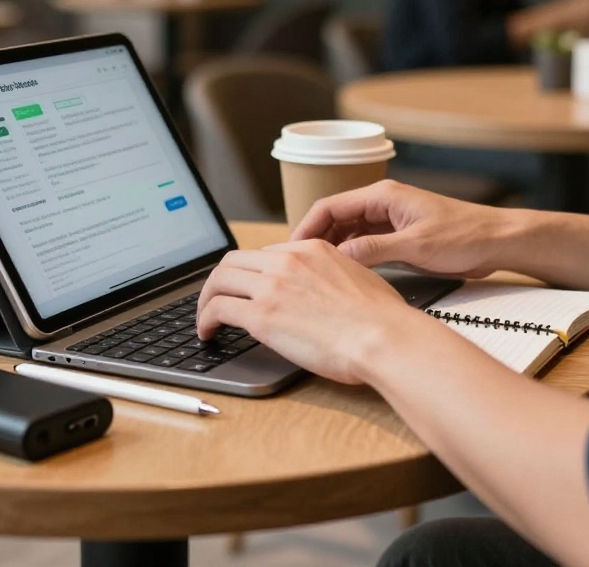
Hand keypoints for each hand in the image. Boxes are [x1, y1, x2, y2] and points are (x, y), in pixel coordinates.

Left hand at [196, 240, 424, 383]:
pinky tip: (208, 332)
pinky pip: (217, 309)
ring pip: (218, 280)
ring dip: (206, 299)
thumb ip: (332, 276)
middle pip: (234, 261)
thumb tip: (324, 292)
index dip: (251, 274)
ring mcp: (272, 286)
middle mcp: (287, 261)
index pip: (265, 254)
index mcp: (311, 249)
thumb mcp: (358, 277)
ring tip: (206, 319)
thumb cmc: (382, 319)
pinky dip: (205, 319)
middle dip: (220, 281)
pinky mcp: (261, 315)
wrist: (383, 338)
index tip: (247, 290)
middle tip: (216, 300)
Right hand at [291, 180, 520, 278]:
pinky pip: (364, 243)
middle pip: (335, 218)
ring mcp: (390, 220)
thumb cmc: (465, 236)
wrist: (497, 242)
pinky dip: (349, 256)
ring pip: (347, 232)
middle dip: (314, 239)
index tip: (290, 250)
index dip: (306, 227)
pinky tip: (342, 273)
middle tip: (296, 265)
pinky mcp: (398, 237)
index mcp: (383, 196)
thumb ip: (374, 249)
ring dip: (331, 249)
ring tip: (314, 272)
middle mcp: (383, 204)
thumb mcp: (415, 246)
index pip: (330, 205)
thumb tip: (338, 256)